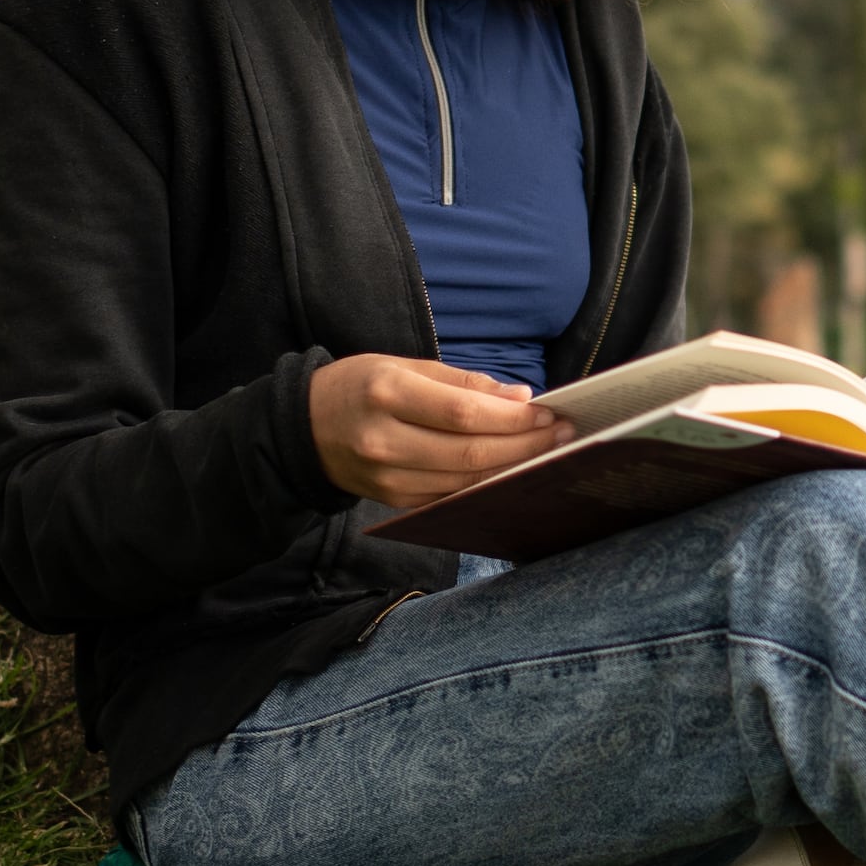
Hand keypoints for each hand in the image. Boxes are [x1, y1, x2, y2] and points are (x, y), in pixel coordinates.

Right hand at [308, 352, 567, 508]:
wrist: (304, 429)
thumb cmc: (360, 386)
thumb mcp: (404, 365)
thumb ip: (463, 382)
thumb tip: (520, 397)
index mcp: (387, 393)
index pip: (463, 413)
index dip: (512, 418)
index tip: (549, 412)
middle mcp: (384, 440)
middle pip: (470, 451)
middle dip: (524, 445)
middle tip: (562, 433)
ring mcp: (387, 477)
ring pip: (465, 478)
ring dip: (512, 465)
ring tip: (546, 450)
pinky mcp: (393, 500)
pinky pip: (450, 494)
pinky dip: (485, 482)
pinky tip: (511, 468)